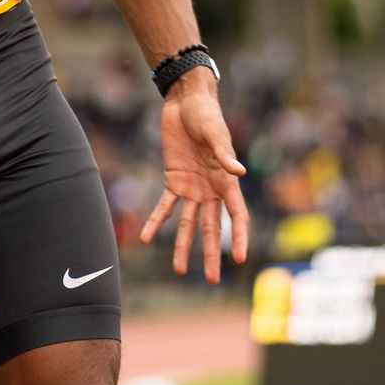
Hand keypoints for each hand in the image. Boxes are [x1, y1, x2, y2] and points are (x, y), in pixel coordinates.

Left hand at [139, 74, 249, 282]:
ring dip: (183, 246)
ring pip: (188, 224)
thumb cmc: (207, 116)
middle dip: (212, 254)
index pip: (237, 216)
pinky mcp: (173, 180)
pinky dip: (156, 221)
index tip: (238, 259)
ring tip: (180, 270)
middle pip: (212, 228)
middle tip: (213, 280)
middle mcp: (211, 190)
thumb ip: (224, 154)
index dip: (239, 238)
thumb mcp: (216, 134)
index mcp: (227, 181)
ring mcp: (192, 188)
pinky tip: (146, 238)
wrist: (185, 103)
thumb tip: (238, 170)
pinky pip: (164, 206)